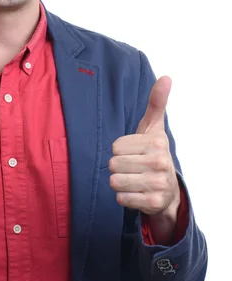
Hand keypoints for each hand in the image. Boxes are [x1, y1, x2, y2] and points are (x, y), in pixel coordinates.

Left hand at [108, 76, 179, 219]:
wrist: (168, 189)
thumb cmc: (153, 153)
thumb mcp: (154, 128)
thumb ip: (156, 103)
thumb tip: (166, 77)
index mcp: (157, 143)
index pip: (115, 146)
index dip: (120, 150)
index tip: (134, 153)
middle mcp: (160, 163)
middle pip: (113, 164)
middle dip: (118, 167)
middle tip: (132, 168)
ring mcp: (158, 184)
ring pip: (115, 182)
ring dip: (119, 182)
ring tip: (133, 180)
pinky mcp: (153, 203)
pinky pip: (121, 198)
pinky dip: (124, 197)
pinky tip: (136, 193)